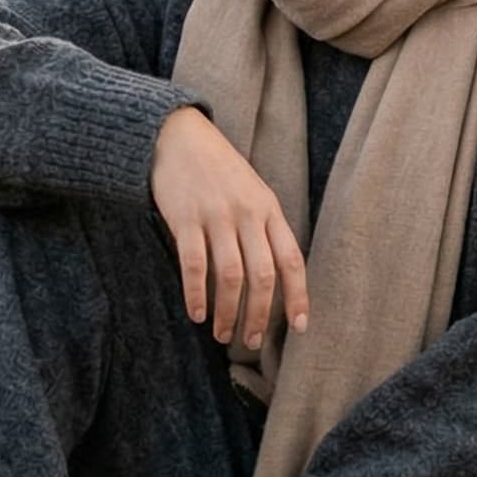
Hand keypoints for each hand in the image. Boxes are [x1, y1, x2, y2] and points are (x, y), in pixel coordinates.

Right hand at [150, 106, 308, 350]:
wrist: (177, 134)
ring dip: (228, 312)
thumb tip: (272, 277)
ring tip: (222, 334)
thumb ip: (263, 227)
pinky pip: (194, 265)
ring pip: (230, 276)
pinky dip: (197, 294)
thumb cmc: (217, 169)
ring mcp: (216, 215)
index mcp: (269, 208)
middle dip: (259, 315)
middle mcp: (247, 213)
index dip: (297, 296)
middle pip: (262, 274)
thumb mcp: (252, 191)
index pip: (291, 259)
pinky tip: (197, 313)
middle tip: (250, 342)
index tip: (299, 326)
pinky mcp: (185, 218)